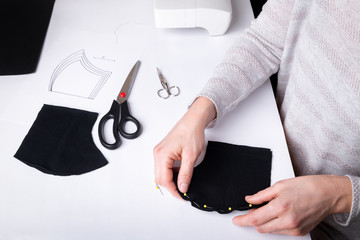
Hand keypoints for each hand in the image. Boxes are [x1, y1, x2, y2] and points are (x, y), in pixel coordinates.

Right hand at [153, 97, 215, 197]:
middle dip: (171, 186)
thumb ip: (185, 174)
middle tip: (182, 191)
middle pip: (159, 178)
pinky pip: (163, 166)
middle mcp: (158, 153)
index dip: (174, 190)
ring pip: (160, 172)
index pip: (164, 179)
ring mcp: (159, 151)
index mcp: (162, 155)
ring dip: (170, 179)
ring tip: (182, 181)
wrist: (193, 121)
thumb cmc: (191, 133)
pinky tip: (179, 172)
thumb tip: (182, 187)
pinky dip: (170, 172)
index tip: (182, 196)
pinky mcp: (163, 150)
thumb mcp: (191, 157)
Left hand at [233, 175, 351, 235]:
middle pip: (260, 227)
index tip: (236, 220)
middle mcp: (287, 220)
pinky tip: (280, 215)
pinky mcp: (299, 232)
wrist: (327, 194)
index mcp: (280, 206)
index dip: (242, 220)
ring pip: (269, 231)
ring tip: (270, 209)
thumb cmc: (306, 187)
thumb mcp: (280, 185)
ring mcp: (294, 228)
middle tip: (254, 210)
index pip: (255, 219)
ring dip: (264, 223)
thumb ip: (261, 195)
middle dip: (253, 220)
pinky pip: (280, 232)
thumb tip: (249, 200)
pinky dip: (275, 225)